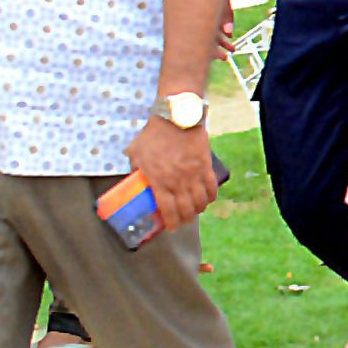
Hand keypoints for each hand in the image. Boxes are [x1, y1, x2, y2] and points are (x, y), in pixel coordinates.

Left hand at [128, 119, 219, 237]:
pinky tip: (207, 199)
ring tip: (194, 212)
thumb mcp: (135, 154)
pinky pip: (211, 188)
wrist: (175, 119)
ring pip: (200, 202)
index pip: (168, 211)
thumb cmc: (152, 136)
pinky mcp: (206, 167)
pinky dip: (210, 197)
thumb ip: (136, 170)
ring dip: (198, 210)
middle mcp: (178, 182)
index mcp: (159, 181)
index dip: (171, 223)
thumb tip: (136, 181)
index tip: (171, 228)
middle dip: (185, 220)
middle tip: (182, 221)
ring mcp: (194, 175)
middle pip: (186, 209)